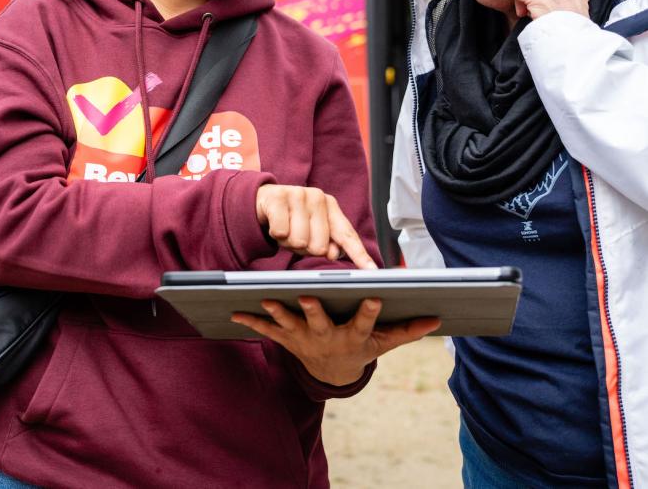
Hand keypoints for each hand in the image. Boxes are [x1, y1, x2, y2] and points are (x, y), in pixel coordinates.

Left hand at [232, 297, 440, 385]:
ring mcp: (305, 340)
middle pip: (321, 323)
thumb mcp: (385, 342)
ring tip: (266, 299)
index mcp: (353, 336)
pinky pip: (268, 332)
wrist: (334, 374)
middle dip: (314, 310)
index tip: (375, 296)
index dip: (369, 311)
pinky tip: (235, 312)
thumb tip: (436, 319)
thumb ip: (408, 330)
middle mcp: (328, 339)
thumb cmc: (361, 348)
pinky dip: (252, 322)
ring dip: (278, 313)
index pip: (364, 322)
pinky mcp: (288, 340)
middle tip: (307, 295)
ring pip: (291, 325)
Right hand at [255, 184, 375, 268]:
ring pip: (299, 241)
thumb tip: (332, 253)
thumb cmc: (292, 220)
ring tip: (286, 229)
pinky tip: (275, 223)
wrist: (262, 201)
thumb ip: (327, 244)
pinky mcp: (278, 197)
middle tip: (296, 236)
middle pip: (319, 246)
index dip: (360, 255)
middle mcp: (318, 197)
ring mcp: (298, 194)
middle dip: (304, 249)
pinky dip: (276, 234)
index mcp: (331, 207)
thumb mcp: (311, 233)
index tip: (372, 272)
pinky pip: (281, 232)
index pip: (348, 236)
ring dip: (289, 242)